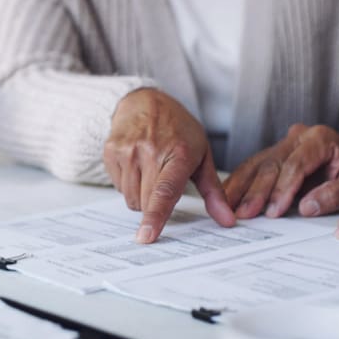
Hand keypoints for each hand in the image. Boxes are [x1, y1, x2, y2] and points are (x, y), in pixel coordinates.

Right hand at [104, 88, 234, 243]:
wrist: (145, 102)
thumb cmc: (178, 130)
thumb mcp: (202, 156)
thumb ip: (214, 192)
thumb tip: (228, 221)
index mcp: (177, 154)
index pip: (164, 191)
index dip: (155, 216)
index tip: (147, 236)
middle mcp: (150, 151)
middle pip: (145, 201)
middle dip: (154, 205)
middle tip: (162, 182)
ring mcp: (127, 151)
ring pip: (130, 198)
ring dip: (140, 196)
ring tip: (149, 173)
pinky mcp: (111, 151)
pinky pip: (117, 186)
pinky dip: (127, 184)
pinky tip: (136, 166)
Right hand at [224, 124, 338, 218]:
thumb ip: (336, 193)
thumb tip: (306, 207)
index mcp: (321, 138)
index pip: (296, 164)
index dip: (283, 188)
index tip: (274, 211)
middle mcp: (298, 137)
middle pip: (271, 164)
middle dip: (257, 191)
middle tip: (244, 213)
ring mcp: (284, 144)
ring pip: (256, 164)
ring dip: (241, 187)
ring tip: (228, 207)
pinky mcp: (274, 155)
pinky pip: (252, 167)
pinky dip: (239, 183)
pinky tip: (227, 197)